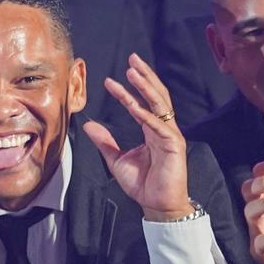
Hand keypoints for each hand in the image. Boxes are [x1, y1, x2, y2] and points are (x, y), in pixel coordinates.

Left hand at [83, 53, 193, 220]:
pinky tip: (135, 105)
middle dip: (144, 76)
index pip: (142, 102)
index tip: (111, 79)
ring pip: (159, 104)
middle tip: (132, 57)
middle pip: (156, 95)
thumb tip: (89, 124)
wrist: (158, 206)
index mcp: (152, 130)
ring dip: (146, 86)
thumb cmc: (143, 185)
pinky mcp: (174, 146)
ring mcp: (171, 135)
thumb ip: (105, 141)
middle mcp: (163, 128)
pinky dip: (146, 115)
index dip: (129, 89)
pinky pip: (158, 126)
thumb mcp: (117, 160)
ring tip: (133, 71)